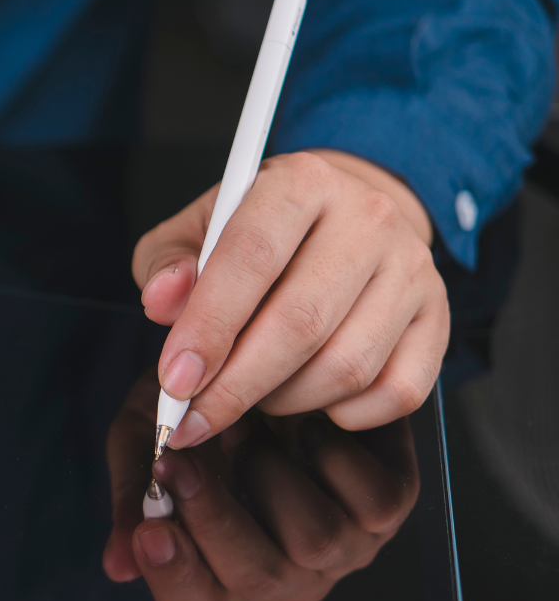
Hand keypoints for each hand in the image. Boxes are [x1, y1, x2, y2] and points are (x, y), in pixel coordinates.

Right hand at [103, 378, 418, 600]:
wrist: (258, 348)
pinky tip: (304, 421)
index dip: (171, 575)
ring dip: (270, 473)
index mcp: (219, 568)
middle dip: (212, 515)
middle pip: (256, 576)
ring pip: (315, 539)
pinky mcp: (389, 502)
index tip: (149, 532)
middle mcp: (285, 569)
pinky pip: (376, 500)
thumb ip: (133, 497)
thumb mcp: (145, 439)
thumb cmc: (198, 404)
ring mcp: (343, 542)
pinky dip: (335, 456)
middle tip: (177, 458)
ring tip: (242, 423)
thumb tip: (117, 566)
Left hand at [132, 150, 447, 445]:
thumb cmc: (260, 233)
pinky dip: (344, 413)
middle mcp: (367, 219)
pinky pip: (396, 392)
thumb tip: (162, 302)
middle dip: (237, 385)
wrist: (344, 218)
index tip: (176, 381)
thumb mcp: (198, 230)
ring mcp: (412, 269)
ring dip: (285, 400)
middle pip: (301, 322)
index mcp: (299, 182)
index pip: (250, 257)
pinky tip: (309, 397)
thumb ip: (167, 263)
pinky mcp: (438, 317)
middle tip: (196, 418)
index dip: (208, 327)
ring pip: (347, 366)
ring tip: (251, 394)